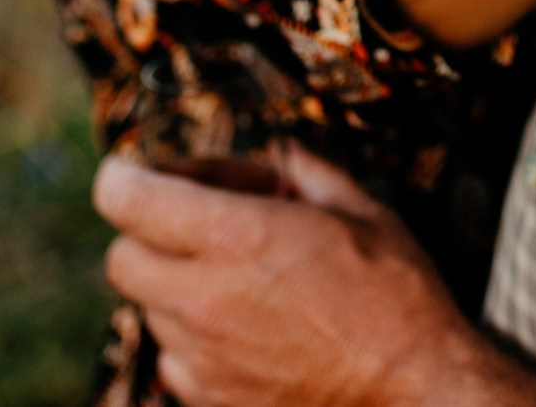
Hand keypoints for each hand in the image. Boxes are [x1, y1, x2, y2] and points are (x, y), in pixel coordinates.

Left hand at [94, 146, 535, 406]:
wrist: (415, 391)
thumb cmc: (397, 298)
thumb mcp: (363, 212)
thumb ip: (306, 172)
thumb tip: (280, 153)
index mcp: (236, 237)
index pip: (123, 197)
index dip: (127, 178)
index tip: (144, 175)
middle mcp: (204, 298)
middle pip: (120, 256)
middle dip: (149, 233)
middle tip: (198, 226)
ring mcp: (201, 356)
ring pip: (147, 308)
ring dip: (174, 286)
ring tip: (238, 279)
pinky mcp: (208, 398)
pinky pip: (173, 357)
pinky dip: (193, 338)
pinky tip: (244, 328)